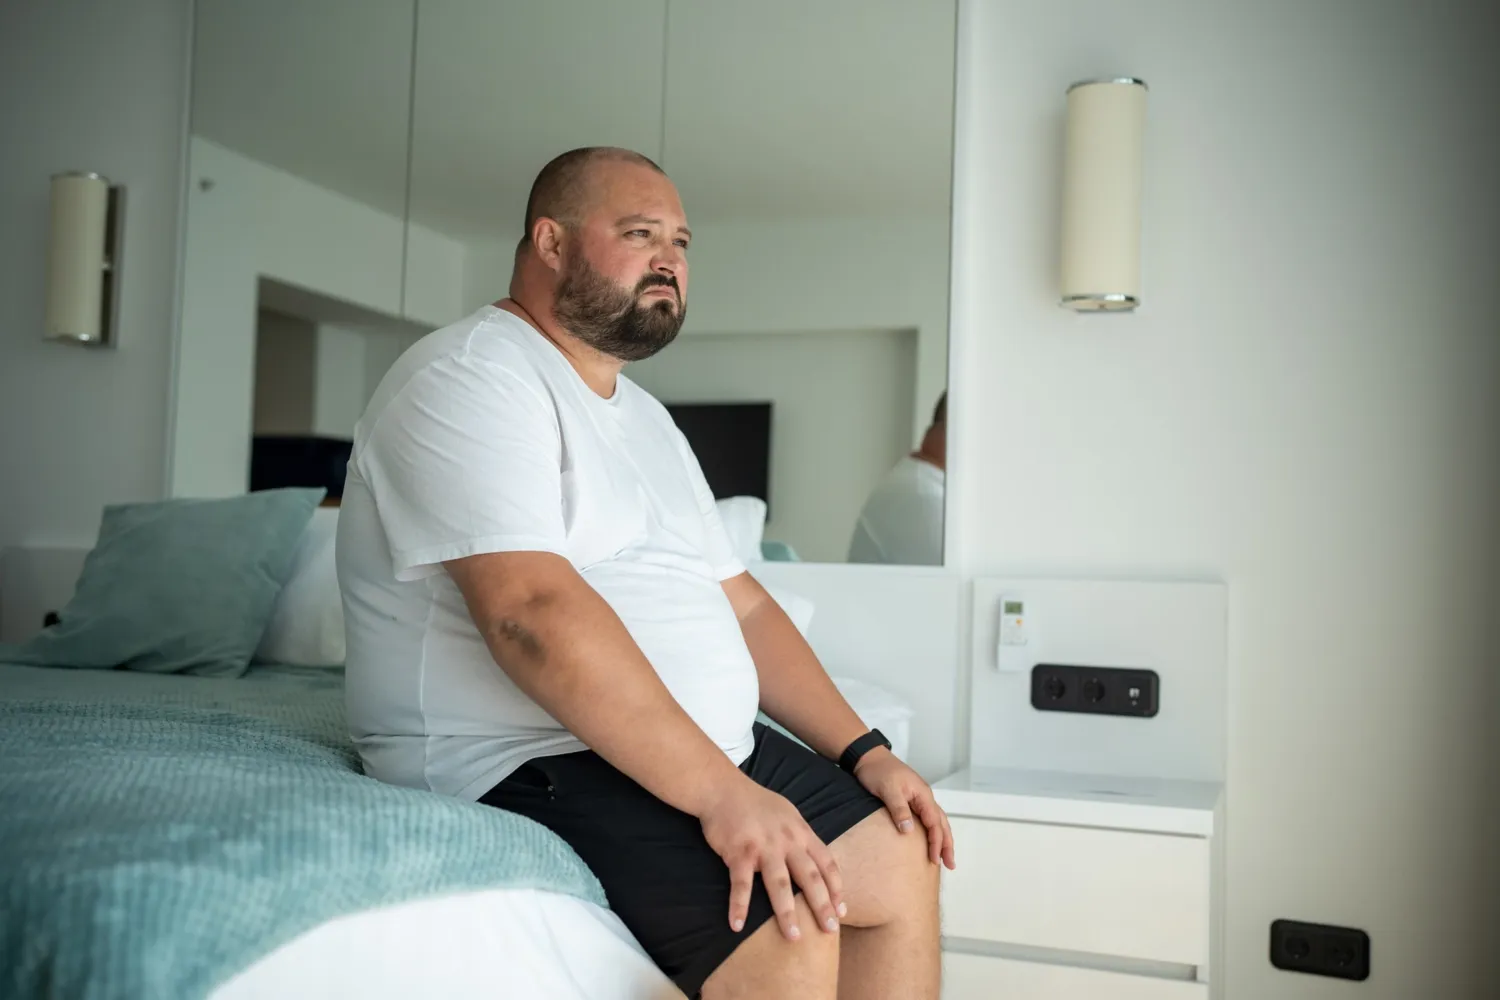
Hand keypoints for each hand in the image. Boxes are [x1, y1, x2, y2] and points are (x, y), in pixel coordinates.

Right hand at [698, 777, 845, 941]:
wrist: (723, 789)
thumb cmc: (756, 804)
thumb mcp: (788, 815)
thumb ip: (802, 838)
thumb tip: (816, 862)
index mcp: (801, 832)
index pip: (826, 863)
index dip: (836, 888)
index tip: (842, 911)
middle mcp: (787, 841)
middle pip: (809, 877)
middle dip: (822, 906)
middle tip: (830, 930)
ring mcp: (763, 846)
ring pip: (779, 884)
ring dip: (787, 912)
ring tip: (794, 936)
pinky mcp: (739, 852)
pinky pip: (741, 884)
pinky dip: (739, 905)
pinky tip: (737, 925)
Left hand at [854, 748, 955, 868]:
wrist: (868, 757)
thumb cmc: (878, 771)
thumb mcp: (888, 790)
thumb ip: (899, 809)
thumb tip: (908, 830)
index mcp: (923, 794)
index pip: (934, 822)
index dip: (936, 841)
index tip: (935, 859)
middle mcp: (924, 797)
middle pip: (941, 823)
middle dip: (947, 844)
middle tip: (950, 864)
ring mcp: (919, 799)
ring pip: (937, 821)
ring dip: (942, 839)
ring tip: (945, 857)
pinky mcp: (911, 801)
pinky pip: (927, 819)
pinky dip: (932, 831)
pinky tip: (930, 840)